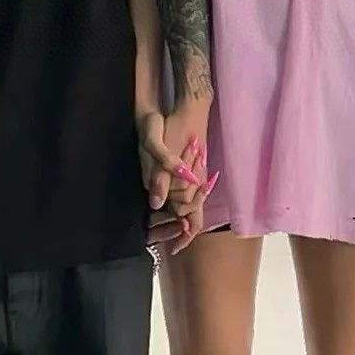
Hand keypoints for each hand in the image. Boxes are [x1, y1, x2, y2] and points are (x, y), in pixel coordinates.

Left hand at [146, 110, 217, 257]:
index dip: (178, 234)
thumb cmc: (173, 125)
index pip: (186, 217)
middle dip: (178, 231)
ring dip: (178, 219)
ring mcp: (197, 175)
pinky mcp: (194, 168)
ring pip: (191, 205)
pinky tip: (168, 205)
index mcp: (188, 181)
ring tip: (162, 230)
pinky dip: (180, 204)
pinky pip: (190, 193)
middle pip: (190, 215)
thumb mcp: (158, 148)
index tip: (170, 249)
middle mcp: (196, 182)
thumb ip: (160, 178)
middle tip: (161, 243)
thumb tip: (156, 203)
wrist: (191, 105)